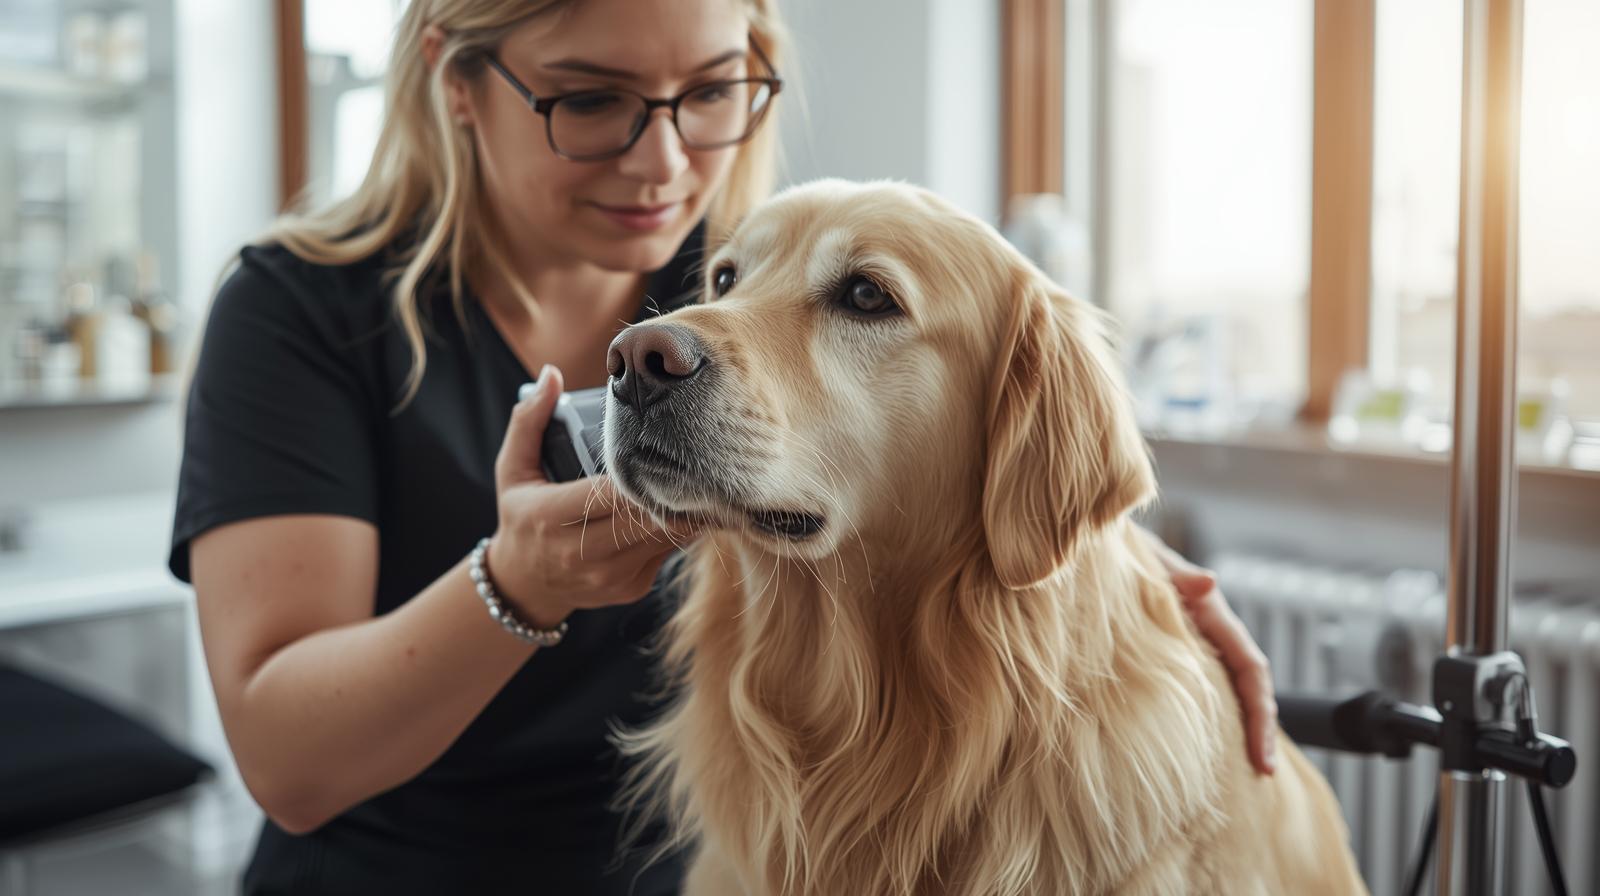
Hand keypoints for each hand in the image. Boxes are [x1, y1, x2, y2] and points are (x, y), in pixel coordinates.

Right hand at [486, 364, 701, 627]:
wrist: (524, 585)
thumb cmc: (521, 515)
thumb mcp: (513, 468)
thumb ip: (529, 420)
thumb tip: (552, 375)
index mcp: (551, 518)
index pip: (610, 492)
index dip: (644, 470)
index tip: (667, 441)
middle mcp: (582, 554)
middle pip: (645, 514)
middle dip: (675, 486)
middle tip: (701, 452)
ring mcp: (610, 577)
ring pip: (665, 535)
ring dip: (687, 506)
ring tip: (702, 474)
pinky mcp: (632, 588)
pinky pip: (667, 551)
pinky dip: (679, 526)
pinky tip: (686, 502)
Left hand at [1142, 529, 1278, 775]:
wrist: (1103, 545)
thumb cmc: (1127, 551)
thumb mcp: (1151, 561)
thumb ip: (1177, 575)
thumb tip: (1210, 582)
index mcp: (1213, 614)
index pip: (1251, 668)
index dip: (1261, 711)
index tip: (1261, 755)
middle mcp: (1212, 631)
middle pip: (1250, 685)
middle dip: (1259, 728)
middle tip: (1262, 773)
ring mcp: (1195, 642)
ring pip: (1230, 687)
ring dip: (1240, 723)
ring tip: (1242, 768)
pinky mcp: (1174, 650)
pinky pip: (1201, 685)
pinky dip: (1211, 713)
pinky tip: (1201, 744)